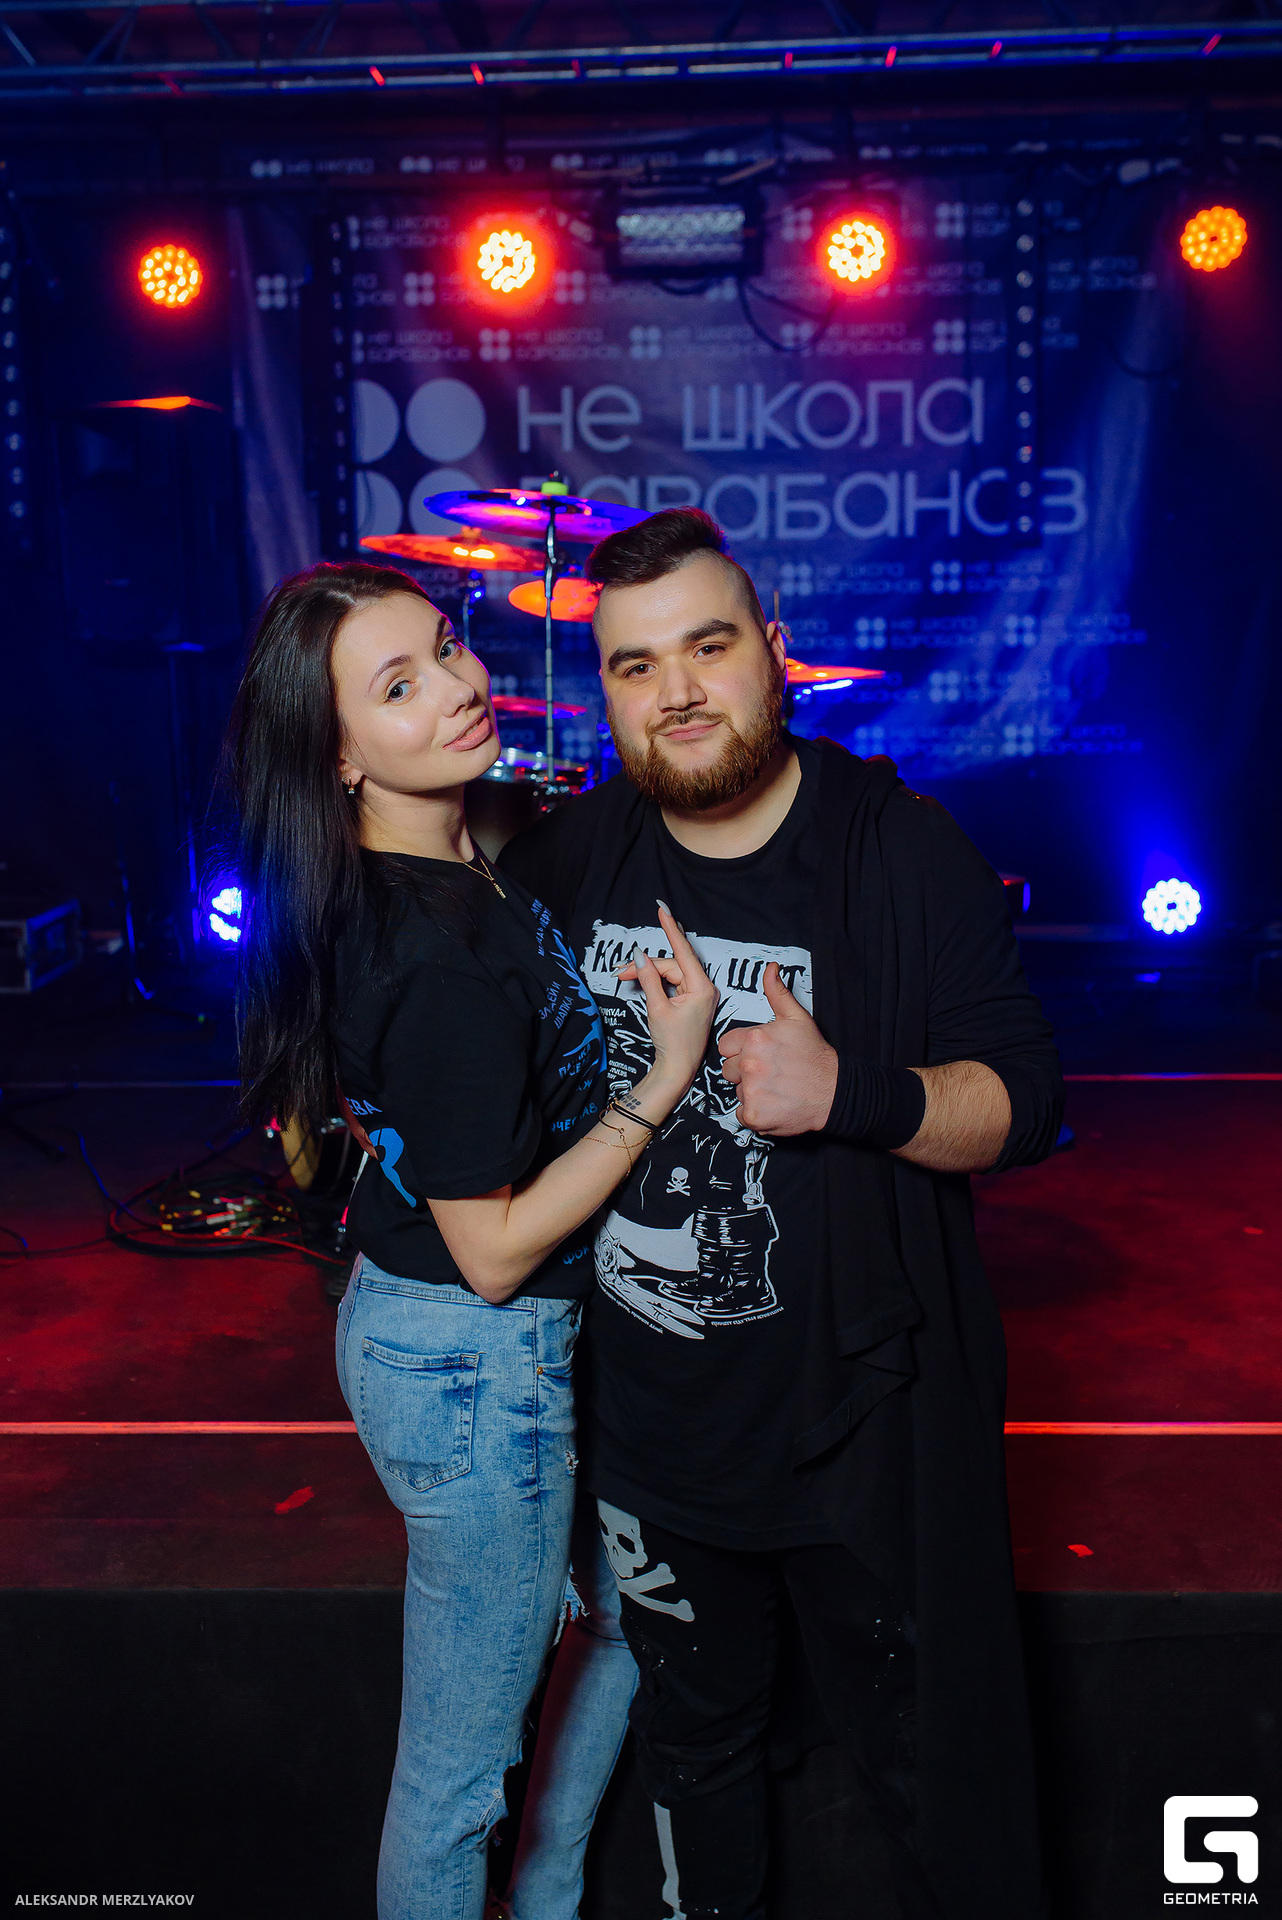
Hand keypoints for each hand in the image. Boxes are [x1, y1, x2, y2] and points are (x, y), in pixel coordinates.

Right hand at [615, 902, 718, 1106]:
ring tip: (625, 976)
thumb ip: (649, 979)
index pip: (683, 951)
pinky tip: (640, 977)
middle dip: (646, 965)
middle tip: (621, 971)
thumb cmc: (672, 1042)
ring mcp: (699, 993)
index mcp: (702, 987)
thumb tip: (640, 956)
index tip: (663, 909)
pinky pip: (673, 981)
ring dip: (648, 972)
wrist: (678, 1068)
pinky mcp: (692, 999)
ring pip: (670, 972)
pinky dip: (656, 980)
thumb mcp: (657, 1008)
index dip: (670, 929)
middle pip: (672, 964)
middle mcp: (704, 987)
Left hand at [717, 963, 838, 1135]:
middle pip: (728, 1069)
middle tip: (770, 1072)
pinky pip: (741, 1113)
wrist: (834, 1091)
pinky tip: (774, 1103)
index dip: (741, 1050)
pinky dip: (755, 1112)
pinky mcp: (753, 1114)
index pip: (726, 1046)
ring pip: (736, 1091)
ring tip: (775, 1087)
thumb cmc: (815, 1057)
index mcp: (754, 1039)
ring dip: (751, 1091)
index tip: (759, 1055)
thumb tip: (769, 969)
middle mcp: (749, 1064)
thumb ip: (777, 993)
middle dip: (745, 1071)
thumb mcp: (798, 1018)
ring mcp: (751, 1091)